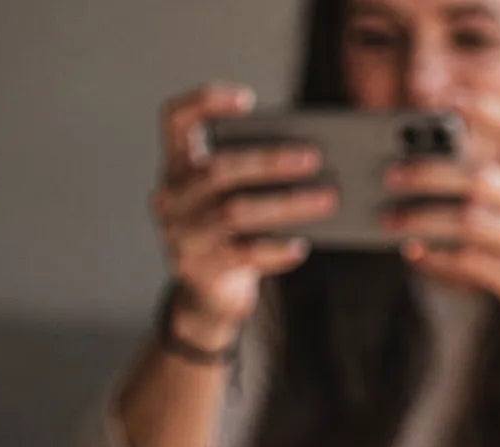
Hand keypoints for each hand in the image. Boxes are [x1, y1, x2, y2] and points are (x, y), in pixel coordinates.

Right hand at [151, 83, 336, 343]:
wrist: (209, 294)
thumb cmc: (232, 232)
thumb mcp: (232, 197)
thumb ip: (252, 175)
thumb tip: (313, 159)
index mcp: (177, 166)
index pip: (175, 119)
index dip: (204, 102)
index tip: (247, 99)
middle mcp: (171, 196)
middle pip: (218, 169)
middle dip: (269, 161)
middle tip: (315, 158)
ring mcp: (181, 234)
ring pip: (235, 212)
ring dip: (286, 204)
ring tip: (328, 199)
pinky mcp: (199, 269)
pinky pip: (243, 254)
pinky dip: (276, 249)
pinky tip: (301, 246)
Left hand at [384, 94, 499, 359]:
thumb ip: (483, 197)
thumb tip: (415, 177)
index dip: (486, 110)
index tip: (447, 98)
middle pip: (480, 177)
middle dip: (429, 172)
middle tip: (389, 176)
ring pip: (471, 221)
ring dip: (424, 219)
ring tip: (390, 222)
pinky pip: (472, 263)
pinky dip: (438, 258)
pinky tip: (415, 256)